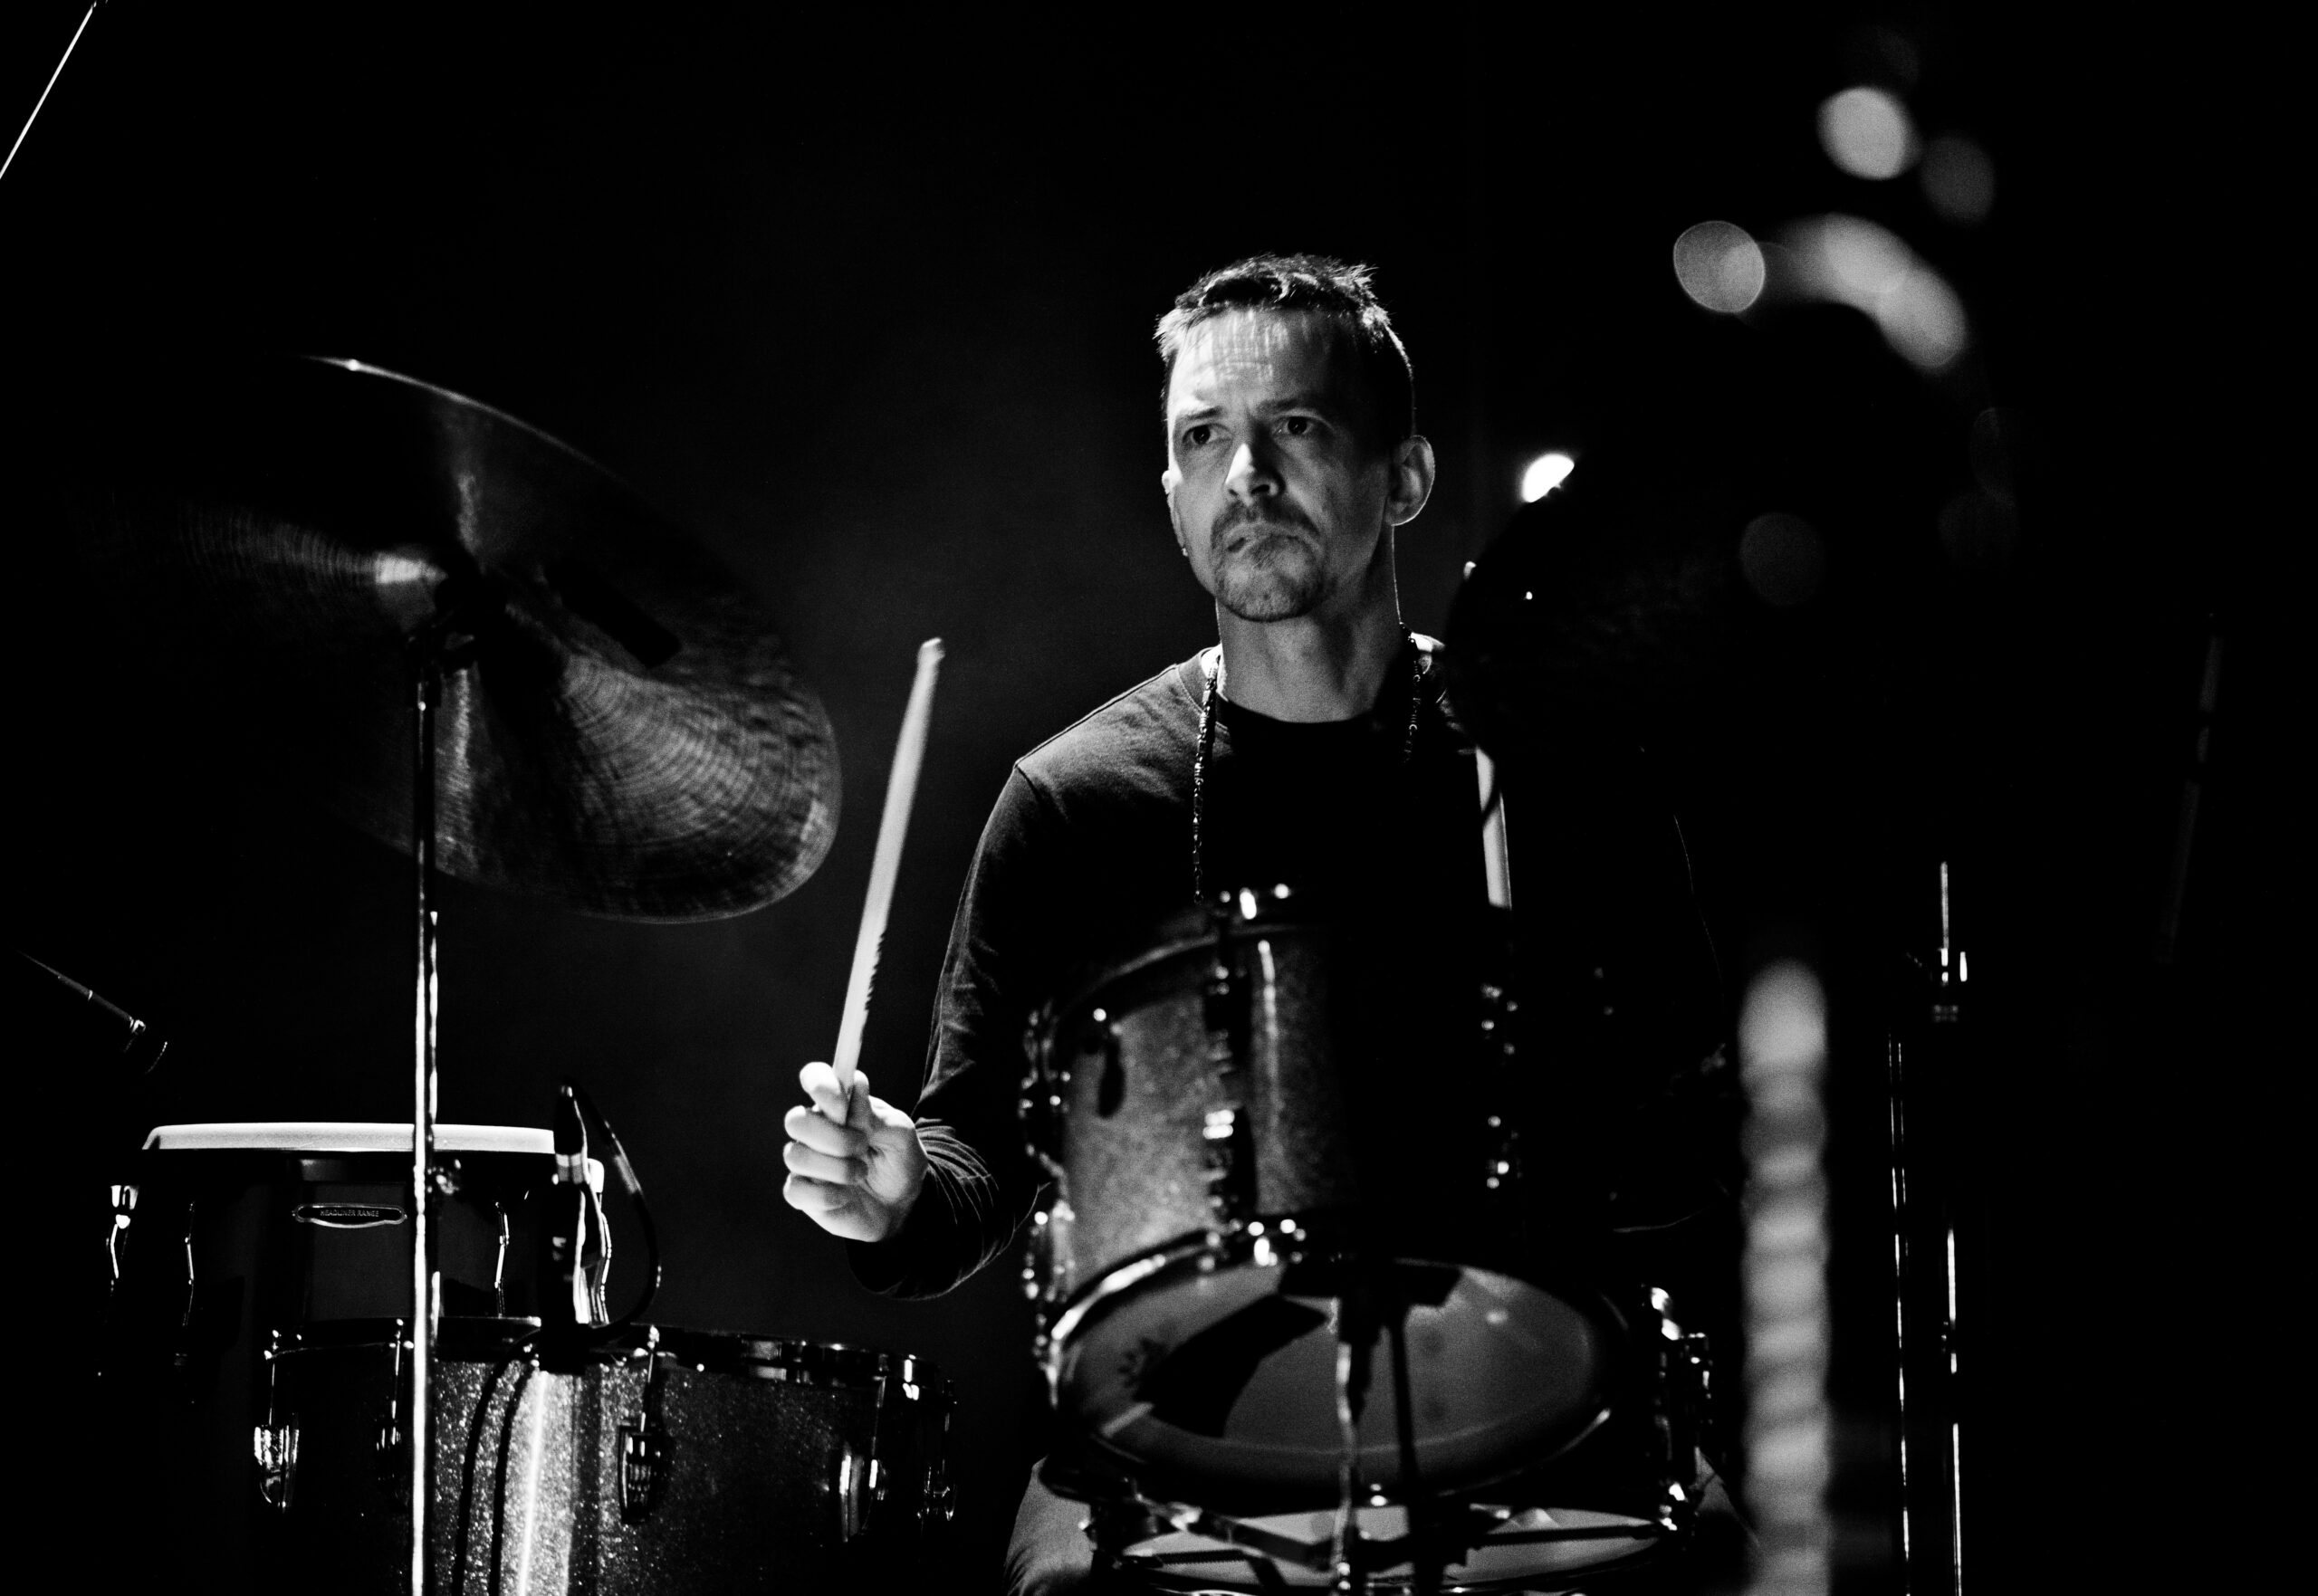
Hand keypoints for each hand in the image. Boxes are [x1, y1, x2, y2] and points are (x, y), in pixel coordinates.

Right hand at [781, 1062, 927, 1243]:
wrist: (904, 1205)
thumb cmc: (900, 1161)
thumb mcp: (900, 1135)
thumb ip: (875, 1114)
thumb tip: (855, 1087)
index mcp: (839, 1105)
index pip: (815, 1078)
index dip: (819, 1082)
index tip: (838, 1098)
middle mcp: (816, 1129)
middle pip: (795, 1120)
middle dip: (832, 1136)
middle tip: (862, 1145)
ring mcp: (806, 1161)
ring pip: (795, 1156)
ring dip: (836, 1168)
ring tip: (861, 1173)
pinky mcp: (803, 1193)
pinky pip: (795, 1190)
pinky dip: (826, 1194)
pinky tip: (845, 1196)